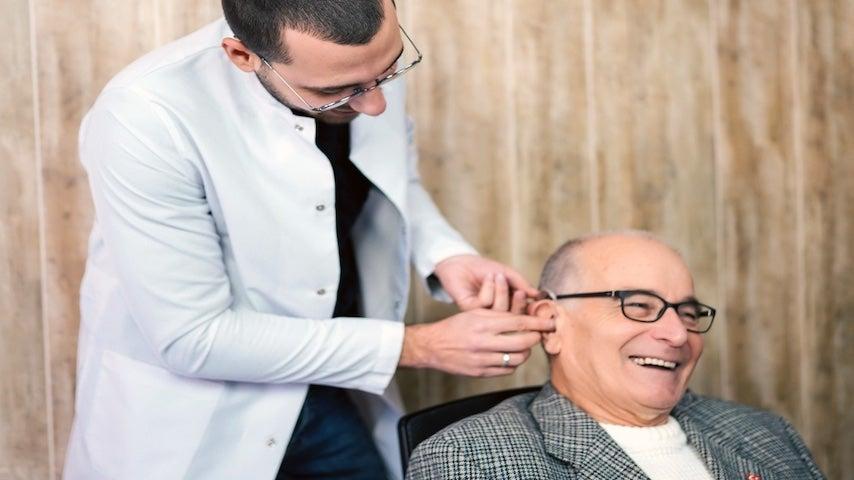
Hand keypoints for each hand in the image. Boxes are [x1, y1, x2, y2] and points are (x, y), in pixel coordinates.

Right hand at [399, 308, 554, 376]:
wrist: (432, 346)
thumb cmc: (455, 326)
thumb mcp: (475, 313)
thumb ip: (499, 315)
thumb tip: (524, 317)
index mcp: (483, 323)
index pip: (519, 323)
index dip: (538, 323)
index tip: (550, 322)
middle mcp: (484, 342)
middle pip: (522, 342)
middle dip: (535, 338)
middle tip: (539, 334)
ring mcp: (482, 359)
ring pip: (517, 359)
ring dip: (525, 352)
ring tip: (523, 346)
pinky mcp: (480, 372)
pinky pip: (506, 370)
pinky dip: (513, 364)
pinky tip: (510, 356)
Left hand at [433, 255, 538, 310]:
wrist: (462, 262)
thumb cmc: (484, 269)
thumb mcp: (508, 274)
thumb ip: (522, 284)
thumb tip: (538, 295)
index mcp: (506, 307)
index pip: (522, 315)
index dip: (530, 310)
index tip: (535, 299)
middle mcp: (495, 314)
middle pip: (513, 319)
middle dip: (519, 305)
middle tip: (520, 292)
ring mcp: (483, 314)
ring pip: (499, 312)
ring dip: (502, 292)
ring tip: (498, 276)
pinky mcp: (470, 310)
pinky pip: (485, 304)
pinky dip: (489, 288)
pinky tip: (487, 279)